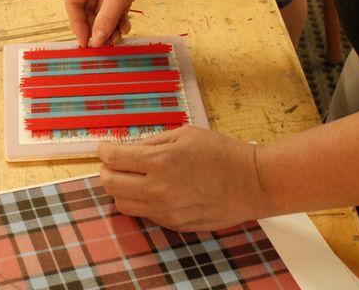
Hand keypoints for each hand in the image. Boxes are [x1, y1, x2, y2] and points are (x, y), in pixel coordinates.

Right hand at [65, 0, 180, 46]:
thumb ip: (106, 19)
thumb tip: (96, 41)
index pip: (73, 3)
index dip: (78, 24)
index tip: (85, 41)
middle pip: (88, 11)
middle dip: (96, 28)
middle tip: (102, 44)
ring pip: (103, 14)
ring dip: (108, 28)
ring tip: (116, 40)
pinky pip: (115, 13)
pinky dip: (119, 23)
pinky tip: (125, 29)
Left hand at [98, 126, 267, 231]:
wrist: (253, 183)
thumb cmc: (223, 153)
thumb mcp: (186, 135)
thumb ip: (153, 143)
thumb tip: (129, 149)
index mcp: (161, 162)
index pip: (115, 159)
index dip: (105, 151)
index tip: (106, 148)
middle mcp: (158, 190)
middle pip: (110, 185)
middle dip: (107, 171)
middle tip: (114, 163)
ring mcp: (166, 211)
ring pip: (123, 204)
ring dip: (121, 189)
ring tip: (133, 178)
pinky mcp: (175, 225)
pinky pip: (145, 215)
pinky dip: (141, 202)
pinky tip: (153, 190)